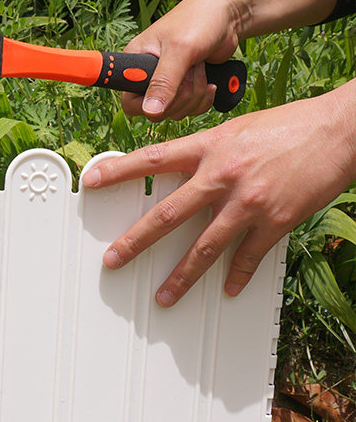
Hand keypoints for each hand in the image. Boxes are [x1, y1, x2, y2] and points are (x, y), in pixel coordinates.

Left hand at [83, 81, 355, 304]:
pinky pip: (248, 257)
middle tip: (113, 260)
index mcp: (208, 148)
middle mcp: (222, 176)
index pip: (152, 159)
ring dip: (181, 276)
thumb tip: (177, 169)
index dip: (117, 171)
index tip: (90, 181)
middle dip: (136, 241)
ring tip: (163, 296)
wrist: (340, 130)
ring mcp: (248, 202)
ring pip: (205, 247)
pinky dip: (237, 276)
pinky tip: (227, 290)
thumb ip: (204, 152)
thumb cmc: (288, 125)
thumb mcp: (235, 130)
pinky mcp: (276, 221)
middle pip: (168, 214)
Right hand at [122, 0, 339, 121]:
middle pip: (155, 110)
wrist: (230, 15)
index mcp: (135, 62)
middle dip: (180, 96)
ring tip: (201, 69)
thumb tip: (150, 111)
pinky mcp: (185, 89)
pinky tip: (209, 83)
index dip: (145, 103)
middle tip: (191, 71)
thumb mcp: (180, 50)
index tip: (164, 92)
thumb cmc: (199, 20)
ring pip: (174, 112)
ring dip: (194, 95)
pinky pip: (189, 110)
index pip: (128, 100)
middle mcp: (148, 76)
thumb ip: (164, 81)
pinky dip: (202, 100)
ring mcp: (168, 84)